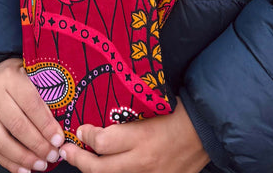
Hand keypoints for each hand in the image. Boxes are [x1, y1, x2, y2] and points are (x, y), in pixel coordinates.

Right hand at [0, 57, 63, 172]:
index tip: (59, 140)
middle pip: (17, 125)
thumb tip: (61, 125)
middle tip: (53, 155)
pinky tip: (24, 170)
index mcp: (9, 76)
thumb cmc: (18, 74)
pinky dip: (9, 163)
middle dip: (37, 144)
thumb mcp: (31, 73)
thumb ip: (44, 93)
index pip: (30, 103)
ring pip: (2, 141)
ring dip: (24, 158)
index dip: (46, 124)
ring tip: (41, 165)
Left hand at [59, 103, 209, 172]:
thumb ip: (125, 116)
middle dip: (78, 161)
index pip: (102, 142)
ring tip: (82, 161)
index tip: (80, 131)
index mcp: (142, 138)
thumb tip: (97, 126)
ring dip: (93, 170)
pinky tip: (106, 167)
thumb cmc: (178, 111)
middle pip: (99, 168)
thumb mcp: (151, 106)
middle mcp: (143, 162)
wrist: (207, 130)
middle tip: (66, 152)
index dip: (86, 136)